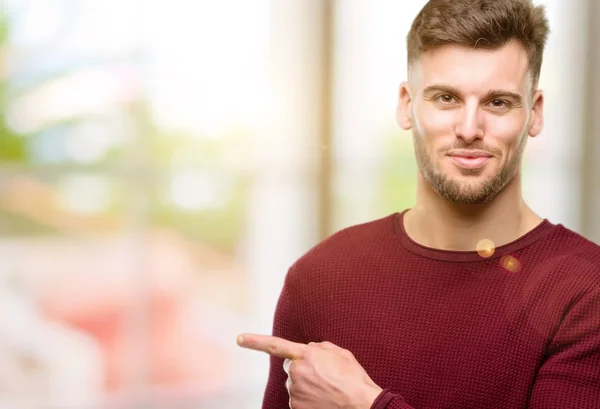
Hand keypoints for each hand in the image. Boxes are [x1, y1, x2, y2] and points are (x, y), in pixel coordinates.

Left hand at [237, 333, 382, 408]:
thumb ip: (319, 347)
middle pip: (291, 367)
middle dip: (302, 368)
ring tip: (327, 387)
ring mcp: (295, 392)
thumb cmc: (352, 378)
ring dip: (306, 384)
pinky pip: (298, 399)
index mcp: (305, 355)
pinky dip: (308, 398)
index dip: (255, 341)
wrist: (360, 404)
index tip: (239, 338)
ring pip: (295, 384)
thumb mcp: (339, 353)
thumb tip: (310, 350)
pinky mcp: (296, 407)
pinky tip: (323, 398)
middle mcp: (296, 373)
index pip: (275, 346)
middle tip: (322, 374)